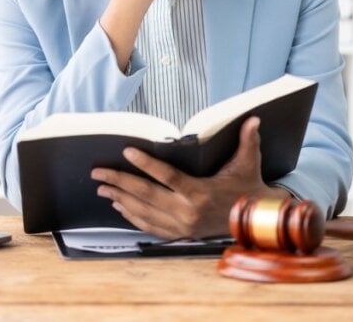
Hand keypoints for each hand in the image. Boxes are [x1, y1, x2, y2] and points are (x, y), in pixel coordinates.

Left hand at [90, 117, 290, 238]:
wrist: (254, 222)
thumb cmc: (247, 187)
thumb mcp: (248, 163)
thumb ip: (248, 140)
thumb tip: (254, 118)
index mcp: (201, 192)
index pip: (167, 176)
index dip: (146, 164)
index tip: (127, 151)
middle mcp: (188, 212)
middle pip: (147, 195)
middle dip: (119, 182)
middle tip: (98, 173)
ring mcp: (181, 226)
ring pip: (144, 212)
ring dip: (120, 199)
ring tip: (102, 188)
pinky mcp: (179, 235)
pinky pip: (150, 226)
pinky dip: (132, 216)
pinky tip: (119, 206)